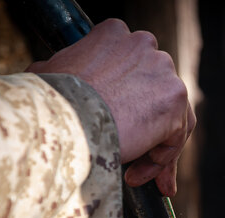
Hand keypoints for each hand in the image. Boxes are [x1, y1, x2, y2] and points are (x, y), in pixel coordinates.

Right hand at [27, 19, 194, 194]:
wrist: (63, 121)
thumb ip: (68, 72)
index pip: (136, 71)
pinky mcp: (174, 99)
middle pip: (158, 94)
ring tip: (136, 173)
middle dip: (149, 128)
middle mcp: (145, 46)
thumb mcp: (52, 74)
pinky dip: (160, 161)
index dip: (131, 103)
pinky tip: (136, 176)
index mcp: (115, 35)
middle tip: (135, 158)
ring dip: (156, 149)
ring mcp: (163, 71)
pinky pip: (175, 137)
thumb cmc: (49, 102)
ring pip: (171, 116)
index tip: (122, 128)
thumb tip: (60, 78)